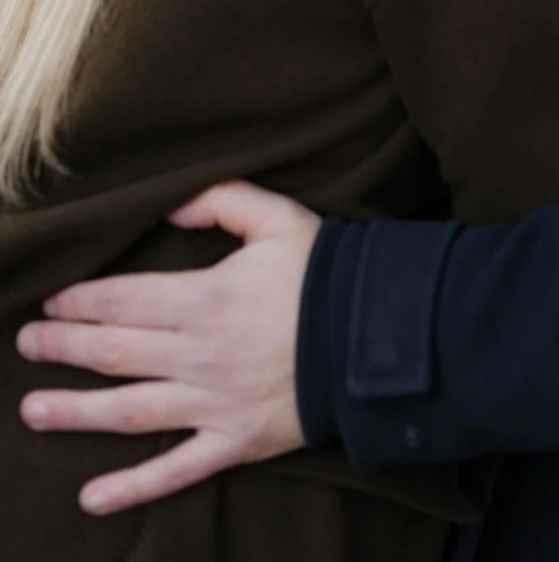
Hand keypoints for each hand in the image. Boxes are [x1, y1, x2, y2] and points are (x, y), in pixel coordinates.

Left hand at [16, 180, 317, 513]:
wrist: (382, 335)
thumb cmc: (329, 273)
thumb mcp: (280, 217)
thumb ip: (223, 201)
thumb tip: (173, 209)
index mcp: (207, 297)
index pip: (124, 299)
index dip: (82, 300)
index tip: (53, 300)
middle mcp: (200, 354)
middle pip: (115, 351)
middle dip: (65, 346)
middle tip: (29, 343)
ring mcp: (214, 403)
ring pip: (128, 411)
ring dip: (74, 412)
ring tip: (33, 409)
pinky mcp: (235, 441)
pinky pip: (176, 471)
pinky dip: (133, 488)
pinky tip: (93, 497)